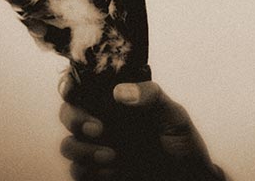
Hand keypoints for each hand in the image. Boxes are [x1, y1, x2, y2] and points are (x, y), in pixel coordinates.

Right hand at [58, 73, 225, 179]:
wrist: (187, 180)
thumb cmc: (182, 144)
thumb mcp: (174, 116)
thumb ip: (151, 96)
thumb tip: (119, 91)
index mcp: (119, 102)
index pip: (85, 86)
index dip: (71, 84)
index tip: (72, 90)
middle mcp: (103, 122)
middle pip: (68, 112)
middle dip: (75, 118)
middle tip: (98, 128)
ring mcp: (97, 149)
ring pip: (68, 144)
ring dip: (83, 150)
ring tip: (112, 156)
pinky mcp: (96, 173)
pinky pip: (77, 172)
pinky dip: (92, 171)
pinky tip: (116, 171)